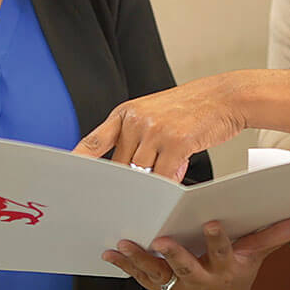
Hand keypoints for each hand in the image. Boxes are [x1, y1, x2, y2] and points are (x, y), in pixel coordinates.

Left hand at [73, 73, 245, 179]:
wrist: (223, 96)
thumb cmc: (190, 109)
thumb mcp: (155, 115)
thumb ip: (138, 140)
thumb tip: (131, 176)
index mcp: (126, 113)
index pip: (95, 140)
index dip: (78, 159)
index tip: (65, 174)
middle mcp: (136, 120)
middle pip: (120, 166)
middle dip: (127, 182)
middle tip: (130, 193)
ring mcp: (155, 131)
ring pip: (142, 174)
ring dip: (151, 185)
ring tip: (162, 182)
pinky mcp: (176, 143)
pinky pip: (164, 177)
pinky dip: (168, 185)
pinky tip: (175, 181)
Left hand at [103, 217, 289, 289]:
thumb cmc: (236, 272)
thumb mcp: (256, 257)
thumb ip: (274, 236)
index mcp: (225, 268)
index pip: (222, 252)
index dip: (217, 240)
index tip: (212, 223)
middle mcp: (200, 280)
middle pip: (186, 267)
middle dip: (175, 254)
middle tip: (162, 240)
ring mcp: (178, 286)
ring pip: (158, 274)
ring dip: (140, 260)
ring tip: (124, 245)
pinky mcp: (160, 287)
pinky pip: (140, 277)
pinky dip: (124, 265)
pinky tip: (109, 252)